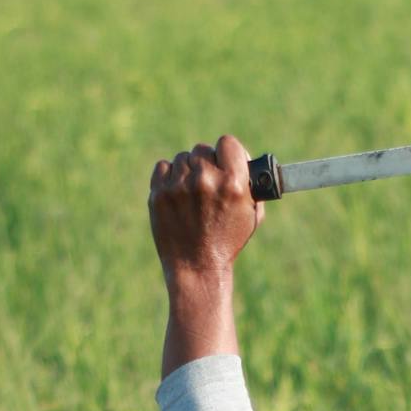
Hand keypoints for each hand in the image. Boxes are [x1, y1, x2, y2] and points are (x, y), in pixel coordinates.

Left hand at [147, 134, 264, 288]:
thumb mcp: (251, 215)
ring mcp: (179, 186)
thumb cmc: (227, 242)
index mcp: (232, 183)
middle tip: (208, 181)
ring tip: (192, 193)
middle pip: (203, 149)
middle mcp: (205, 180)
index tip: (226, 161)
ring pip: (182, 159)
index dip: (227, 152)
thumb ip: (251, 185)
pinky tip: (177, 193)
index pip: (227, 142)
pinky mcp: (159, 193)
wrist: (197, 267)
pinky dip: (169, 177)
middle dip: (206, 163)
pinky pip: (163, 167)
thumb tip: (246, 162)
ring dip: (187, 171)